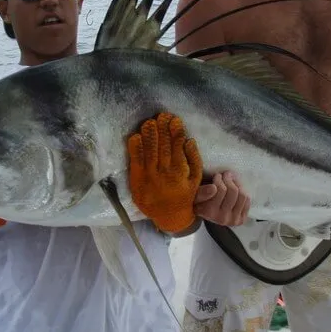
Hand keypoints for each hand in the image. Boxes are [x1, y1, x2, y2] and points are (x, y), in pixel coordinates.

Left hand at [127, 112, 202, 233]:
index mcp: (180, 170)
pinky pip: (136, 161)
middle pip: (163, 145)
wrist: (169, 216)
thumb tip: (189, 140)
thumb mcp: (195, 179)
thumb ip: (194, 159)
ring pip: (149, 150)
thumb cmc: (184, 195)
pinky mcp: (138, 179)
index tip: (175, 120)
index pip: (177, 146)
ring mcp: (150, 175)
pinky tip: (135, 136)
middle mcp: (164, 171)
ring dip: (149, 134)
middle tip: (161, 115)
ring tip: (150, 122)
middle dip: (162, 128)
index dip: (176, 131)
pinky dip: (135, 148)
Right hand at [194, 171, 250, 226]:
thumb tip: (213, 188)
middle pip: (232, 191)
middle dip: (228, 179)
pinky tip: (235, 189)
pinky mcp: (241, 220)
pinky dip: (243, 192)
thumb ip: (200, 192)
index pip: (218, 190)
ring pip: (242, 195)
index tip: (217, 175)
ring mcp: (232, 220)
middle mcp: (221, 218)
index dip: (219, 179)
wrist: (208, 215)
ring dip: (237, 184)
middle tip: (224, 175)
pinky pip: (247, 200)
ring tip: (230, 180)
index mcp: (208, 212)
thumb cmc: (200, 201)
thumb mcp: (195, 195)